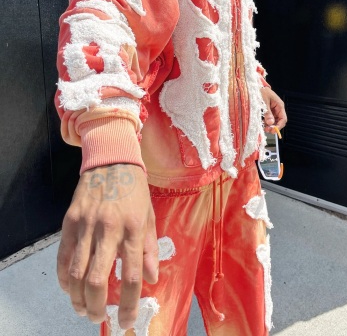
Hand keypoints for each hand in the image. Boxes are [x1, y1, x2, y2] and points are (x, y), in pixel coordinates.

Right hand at [57, 164, 157, 329]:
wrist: (112, 158)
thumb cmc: (135, 189)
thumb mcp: (149, 216)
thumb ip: (150, 249)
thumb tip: (151, 279)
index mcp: (132, 228)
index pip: (131, 276)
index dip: (129, 304)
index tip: (127, 320)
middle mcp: (108, 228)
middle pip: (98, 279)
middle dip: (98, 307)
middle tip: (100, 318)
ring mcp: (86, 224)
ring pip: (76, 272)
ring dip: (78, 298)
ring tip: (84, 309)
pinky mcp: (70, 220)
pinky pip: (63, 256)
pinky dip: (64, 278)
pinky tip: (70, 288)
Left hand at [260, 87, 286, 132]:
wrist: (255, 86)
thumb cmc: (261, 91)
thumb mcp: (264, 102)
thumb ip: (267, 112)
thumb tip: (270, 122)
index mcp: (279, 105)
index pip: (283, 119)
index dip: (279, 126)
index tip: (273, 130)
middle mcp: (277, 109)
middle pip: (279, 121)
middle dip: (274, 127)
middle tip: (267, 130)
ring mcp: (273, 110)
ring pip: (273, 121)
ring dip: (269, 125)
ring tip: (263, 126)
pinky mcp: (268, 111)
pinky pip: (269, 119)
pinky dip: (266, 122)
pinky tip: (261, 123)